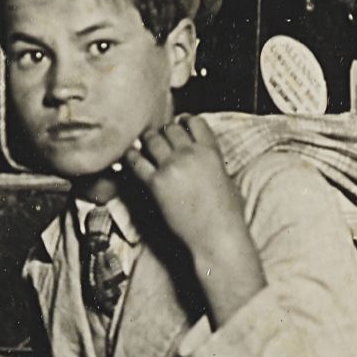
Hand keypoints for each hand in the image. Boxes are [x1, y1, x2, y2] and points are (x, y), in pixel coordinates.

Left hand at [123, 115, 245, 252]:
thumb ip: (212, 162)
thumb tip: (204, 160)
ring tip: (143, 145)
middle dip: (163, 132)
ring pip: (151, 139)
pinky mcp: (155, 183)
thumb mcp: (226, 179)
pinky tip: (129, 156)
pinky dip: (131, 156)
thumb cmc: (227, 214)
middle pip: (170, 128)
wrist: (216, 236)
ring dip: (147, 141)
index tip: (177, 125)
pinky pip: (136, 161)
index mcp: (210, 151)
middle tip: (157, 139)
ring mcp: (171, 167)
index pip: (194, 121)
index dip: (184, 121)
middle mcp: (190, 154)